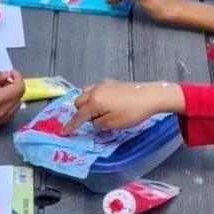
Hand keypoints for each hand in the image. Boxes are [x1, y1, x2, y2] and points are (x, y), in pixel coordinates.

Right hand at [0, 70, 25, 129]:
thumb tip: (6, 74)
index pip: (19, 88)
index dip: (18, 77)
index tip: (10, 72)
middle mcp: (3, 112)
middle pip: (19, 97)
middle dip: (14, 85)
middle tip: (2, 79)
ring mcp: (0, 120)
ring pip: (15, 106)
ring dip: (11, 95)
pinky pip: (9, 113)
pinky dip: (8, 104)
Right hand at [66, 79, 183, 132]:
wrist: (150, 96)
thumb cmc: (131, 112)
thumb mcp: (112, 124)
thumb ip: (98, 123)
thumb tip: (94, 120)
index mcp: (93, 102)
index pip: (79, 115)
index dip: (71, 125)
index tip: (64, 132)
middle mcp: (95, 90)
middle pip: (79, 101)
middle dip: (80, 111)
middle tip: (90, 120)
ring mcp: (103, 84)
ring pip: (86, 93)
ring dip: (87, 102)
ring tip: (97, 111)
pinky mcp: (112, 82)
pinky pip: (96, 89)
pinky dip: (96, 96)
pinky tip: (106, 102)